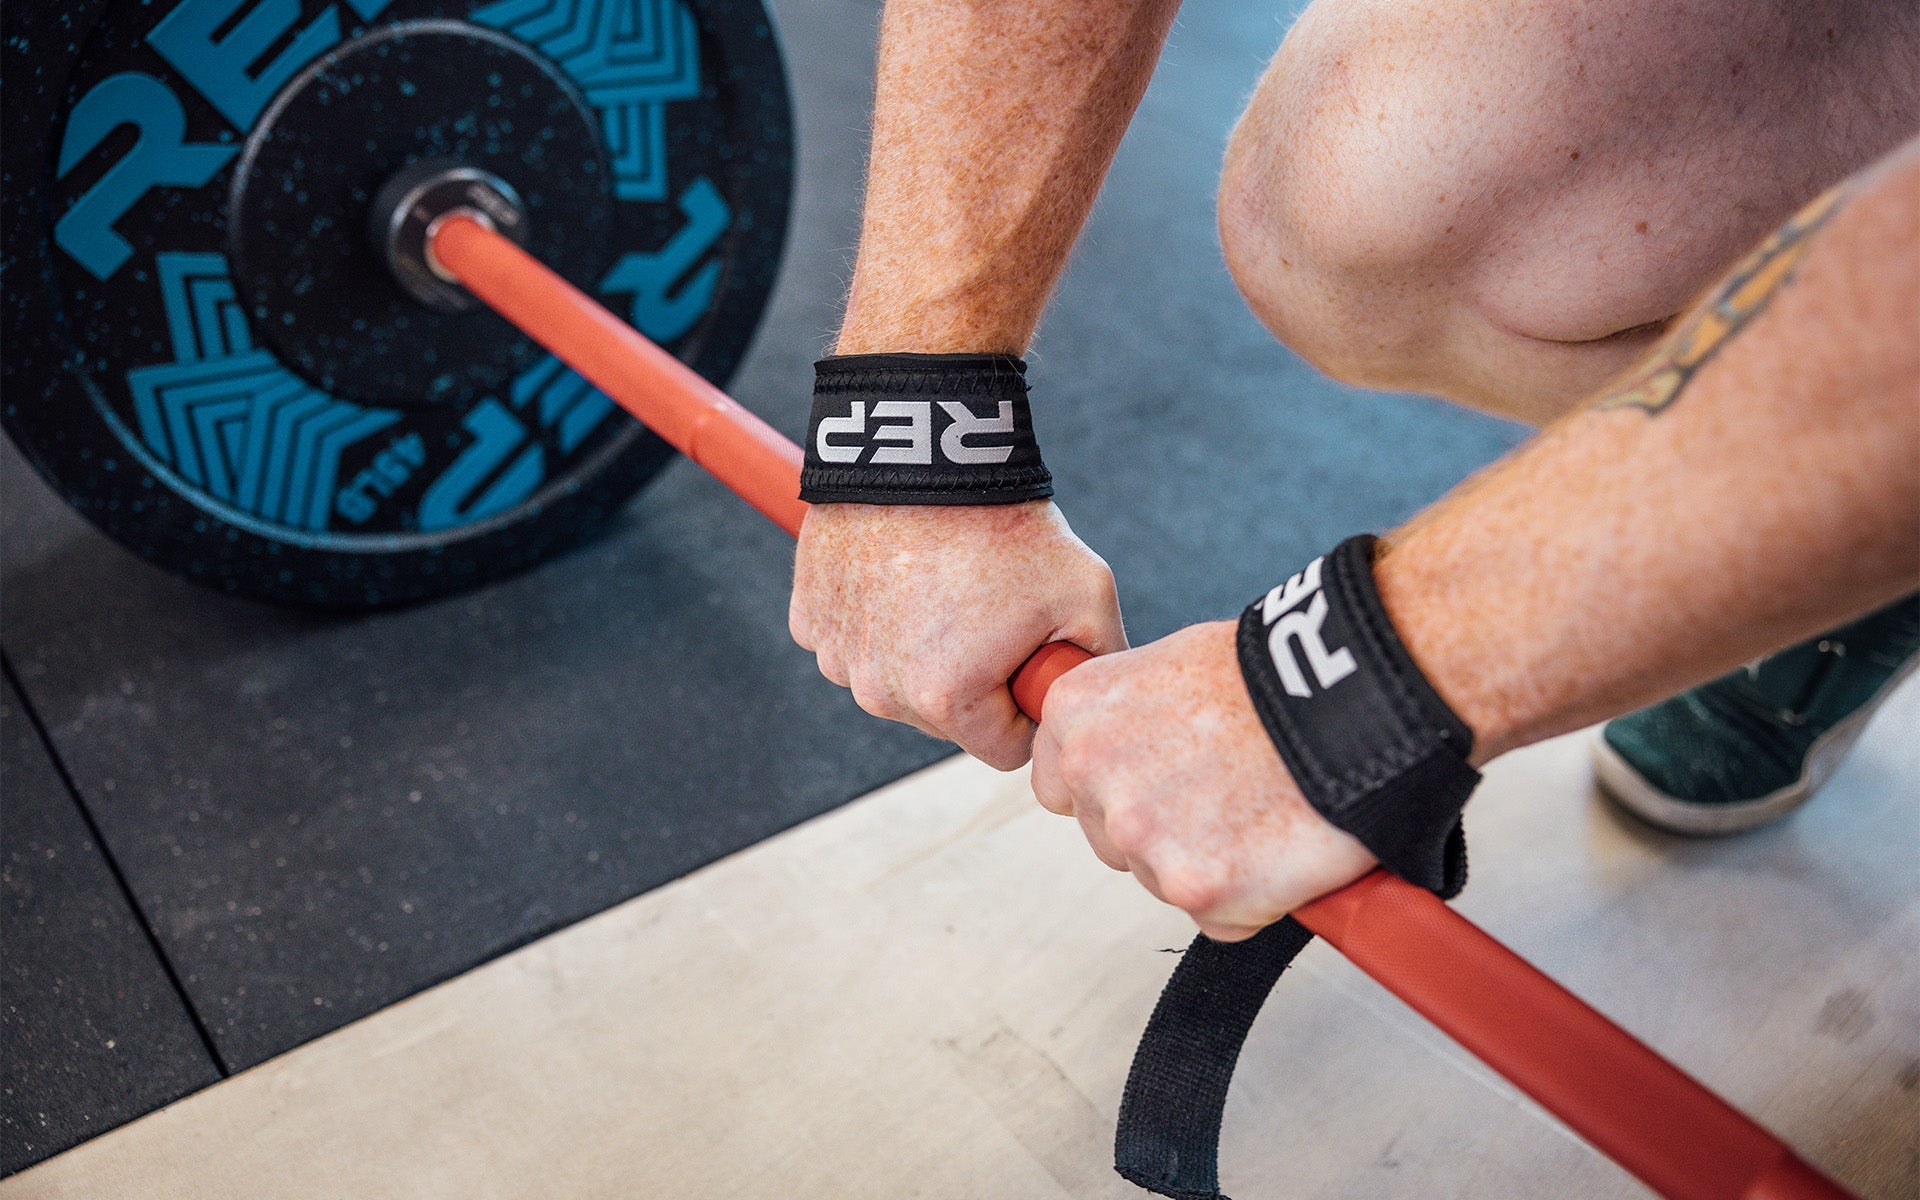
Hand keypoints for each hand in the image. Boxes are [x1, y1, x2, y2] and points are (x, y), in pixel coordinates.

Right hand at [790, 500, 1125, 769]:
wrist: (925, 445)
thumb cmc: (1007, 522)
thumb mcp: (1087, 593)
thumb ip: (1100, 662)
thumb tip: (1094, 707)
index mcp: (945, 699)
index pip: (1003, 746)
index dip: (1027, 701)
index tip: (1031, 650)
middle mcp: (878, 690)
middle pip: (946, 718)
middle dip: (974, 677)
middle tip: (989, 608)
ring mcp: (836, 654)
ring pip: (898, 680)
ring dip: (921, 648)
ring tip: (945, 583)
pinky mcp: (808, 618)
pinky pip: (856, 642)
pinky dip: (878, 619)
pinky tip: (900, 572)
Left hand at [1029, 621, 1375, 939]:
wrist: (1354, 697)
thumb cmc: (1279, 674)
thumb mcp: (1173, 666)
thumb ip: (1129, 719)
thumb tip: (1126, 757)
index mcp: (1076, 713)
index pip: (1063, 786)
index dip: (1117, 788)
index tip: (1161, 780)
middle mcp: (1094, 776)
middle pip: (1112, 839)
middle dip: (1163, 829)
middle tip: (1229, 790)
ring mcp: (1142, 838)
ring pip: (1162, 879)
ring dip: (1208, 863)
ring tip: (1262, 808)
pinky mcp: (1197, 888)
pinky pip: (1219, 916)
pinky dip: (1255, 897)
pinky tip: (1283, 845)